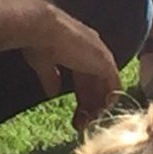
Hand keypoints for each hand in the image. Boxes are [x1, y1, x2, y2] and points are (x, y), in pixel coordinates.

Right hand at [26, 5, 121, 132]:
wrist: (43, 28)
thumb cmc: (39, 42)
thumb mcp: (44, 63)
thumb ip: (51, 78)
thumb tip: (52, 93)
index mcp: (79, 49)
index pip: (86, 77)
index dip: (82, 97)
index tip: (76, 114)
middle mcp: (93, 51)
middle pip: (97, 83)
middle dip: (90, 105)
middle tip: (83, 125)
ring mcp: (101, 56)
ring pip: (107, 85)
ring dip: (99, 106)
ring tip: (89, 124)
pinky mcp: (104, 62)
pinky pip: (114, 85)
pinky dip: (109, 100)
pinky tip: (101, 113)